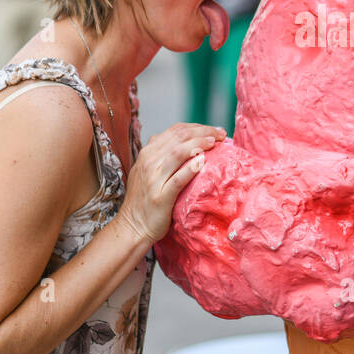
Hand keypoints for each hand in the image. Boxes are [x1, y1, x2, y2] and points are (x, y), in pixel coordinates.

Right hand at [120, 123, 225, 246]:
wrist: (132, 226)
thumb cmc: (146, 200)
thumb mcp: (150, 171)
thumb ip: (164, 156)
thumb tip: (192, 144)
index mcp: (148, 152)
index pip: (175, 130)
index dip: (197, 127)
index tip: (214, 131)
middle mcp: (149, 161)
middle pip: (179, 137)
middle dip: (203, 131)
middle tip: (221, 134)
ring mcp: (154, 178)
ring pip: (178, 153)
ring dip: (199, 144)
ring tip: (215, 142)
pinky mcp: (160, 196)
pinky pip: (177, 179)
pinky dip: (190, 168)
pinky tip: (203, 162)